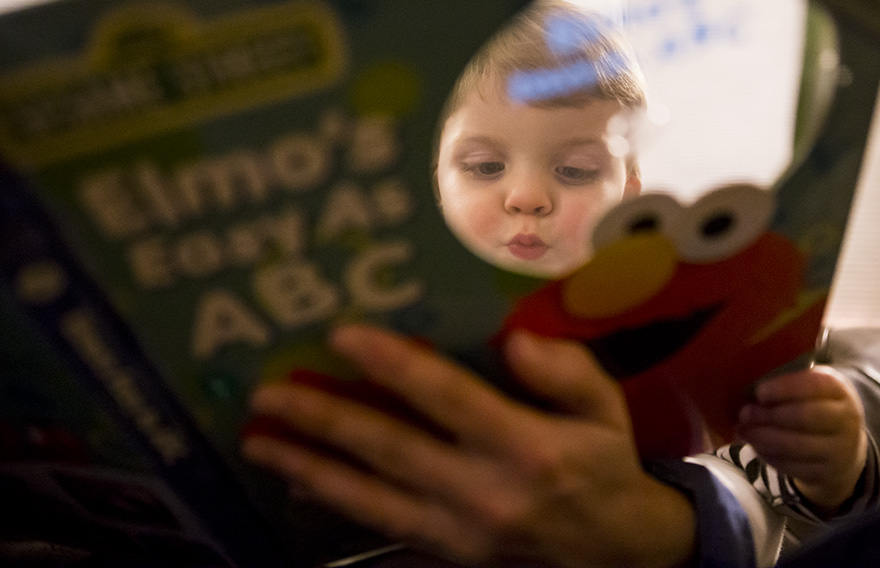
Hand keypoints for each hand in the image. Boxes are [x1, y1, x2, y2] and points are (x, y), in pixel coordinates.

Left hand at [242, 325, 694, 567]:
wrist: (618, 551)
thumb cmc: (604, 463)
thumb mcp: (605, 409)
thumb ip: (566, 371)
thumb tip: (514, 341)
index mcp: (527, 446)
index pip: (447, 398)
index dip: (392, 365)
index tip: (341, 336)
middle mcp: (485, 491)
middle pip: (391, 449)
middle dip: (326, 419)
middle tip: (269, 394)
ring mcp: (460, 530)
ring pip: (371, 498)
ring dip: (310, 468)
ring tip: (259, 442)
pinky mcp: (448, 552)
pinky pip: (382, 528)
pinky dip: (336, 505)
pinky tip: (298, 483)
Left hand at [737, 365, 867, 512]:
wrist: (844, 447)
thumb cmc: (815, 407)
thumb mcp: (809, 389)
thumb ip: (785, 386)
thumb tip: (748, 391)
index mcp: (839, 390)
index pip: (815, 385)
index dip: (785, 388)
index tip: (759, 392)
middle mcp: (846, 420)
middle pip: (806, 417)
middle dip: (769, 415)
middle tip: (744, 413)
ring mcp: (840, 450)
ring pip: (797, 446)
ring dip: (764, 438)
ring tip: (744, 430)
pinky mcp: (826, 474)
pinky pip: (793, 466)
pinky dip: (769, 456)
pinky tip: (756, 446)